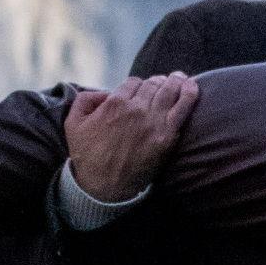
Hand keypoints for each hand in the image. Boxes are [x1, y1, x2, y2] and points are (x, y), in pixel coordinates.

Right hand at [65, 71, 196, 200]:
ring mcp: (153, 122)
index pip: (133, 82)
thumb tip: (105, 93)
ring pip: (169, 91)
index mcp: (114, 103)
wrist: (104, 187)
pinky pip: (183, 108)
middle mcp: (136, 109)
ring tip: (180, 77)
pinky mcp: (167, 136)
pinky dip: (190, 93)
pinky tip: (193, 86)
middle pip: (153, 84)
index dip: (137, 84)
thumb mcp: (73, 124)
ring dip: (176, 80)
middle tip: (164, 81)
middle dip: (158, 81)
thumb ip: (84, 99)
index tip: (140, 89)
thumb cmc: (87, 156)